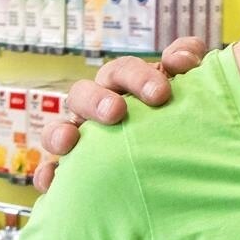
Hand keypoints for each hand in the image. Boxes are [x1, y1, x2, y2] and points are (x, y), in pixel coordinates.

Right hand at [33, 37, 206, 192]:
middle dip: (97, 100)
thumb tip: (180, 59)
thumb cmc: (180, 115)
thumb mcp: (190, 85)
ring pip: (59, 128)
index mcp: (125, 84)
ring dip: (60, 132)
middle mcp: (98, 105)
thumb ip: (188, 60)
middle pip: (84, 93)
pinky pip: (51, 170)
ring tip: (70, 140)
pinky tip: (52, 180)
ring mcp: (81, 135)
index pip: (124, 71)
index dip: (139, 76)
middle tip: (116, 112)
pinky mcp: (73, 168)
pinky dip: (48, 174)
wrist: (179, 161)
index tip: (161, 93)